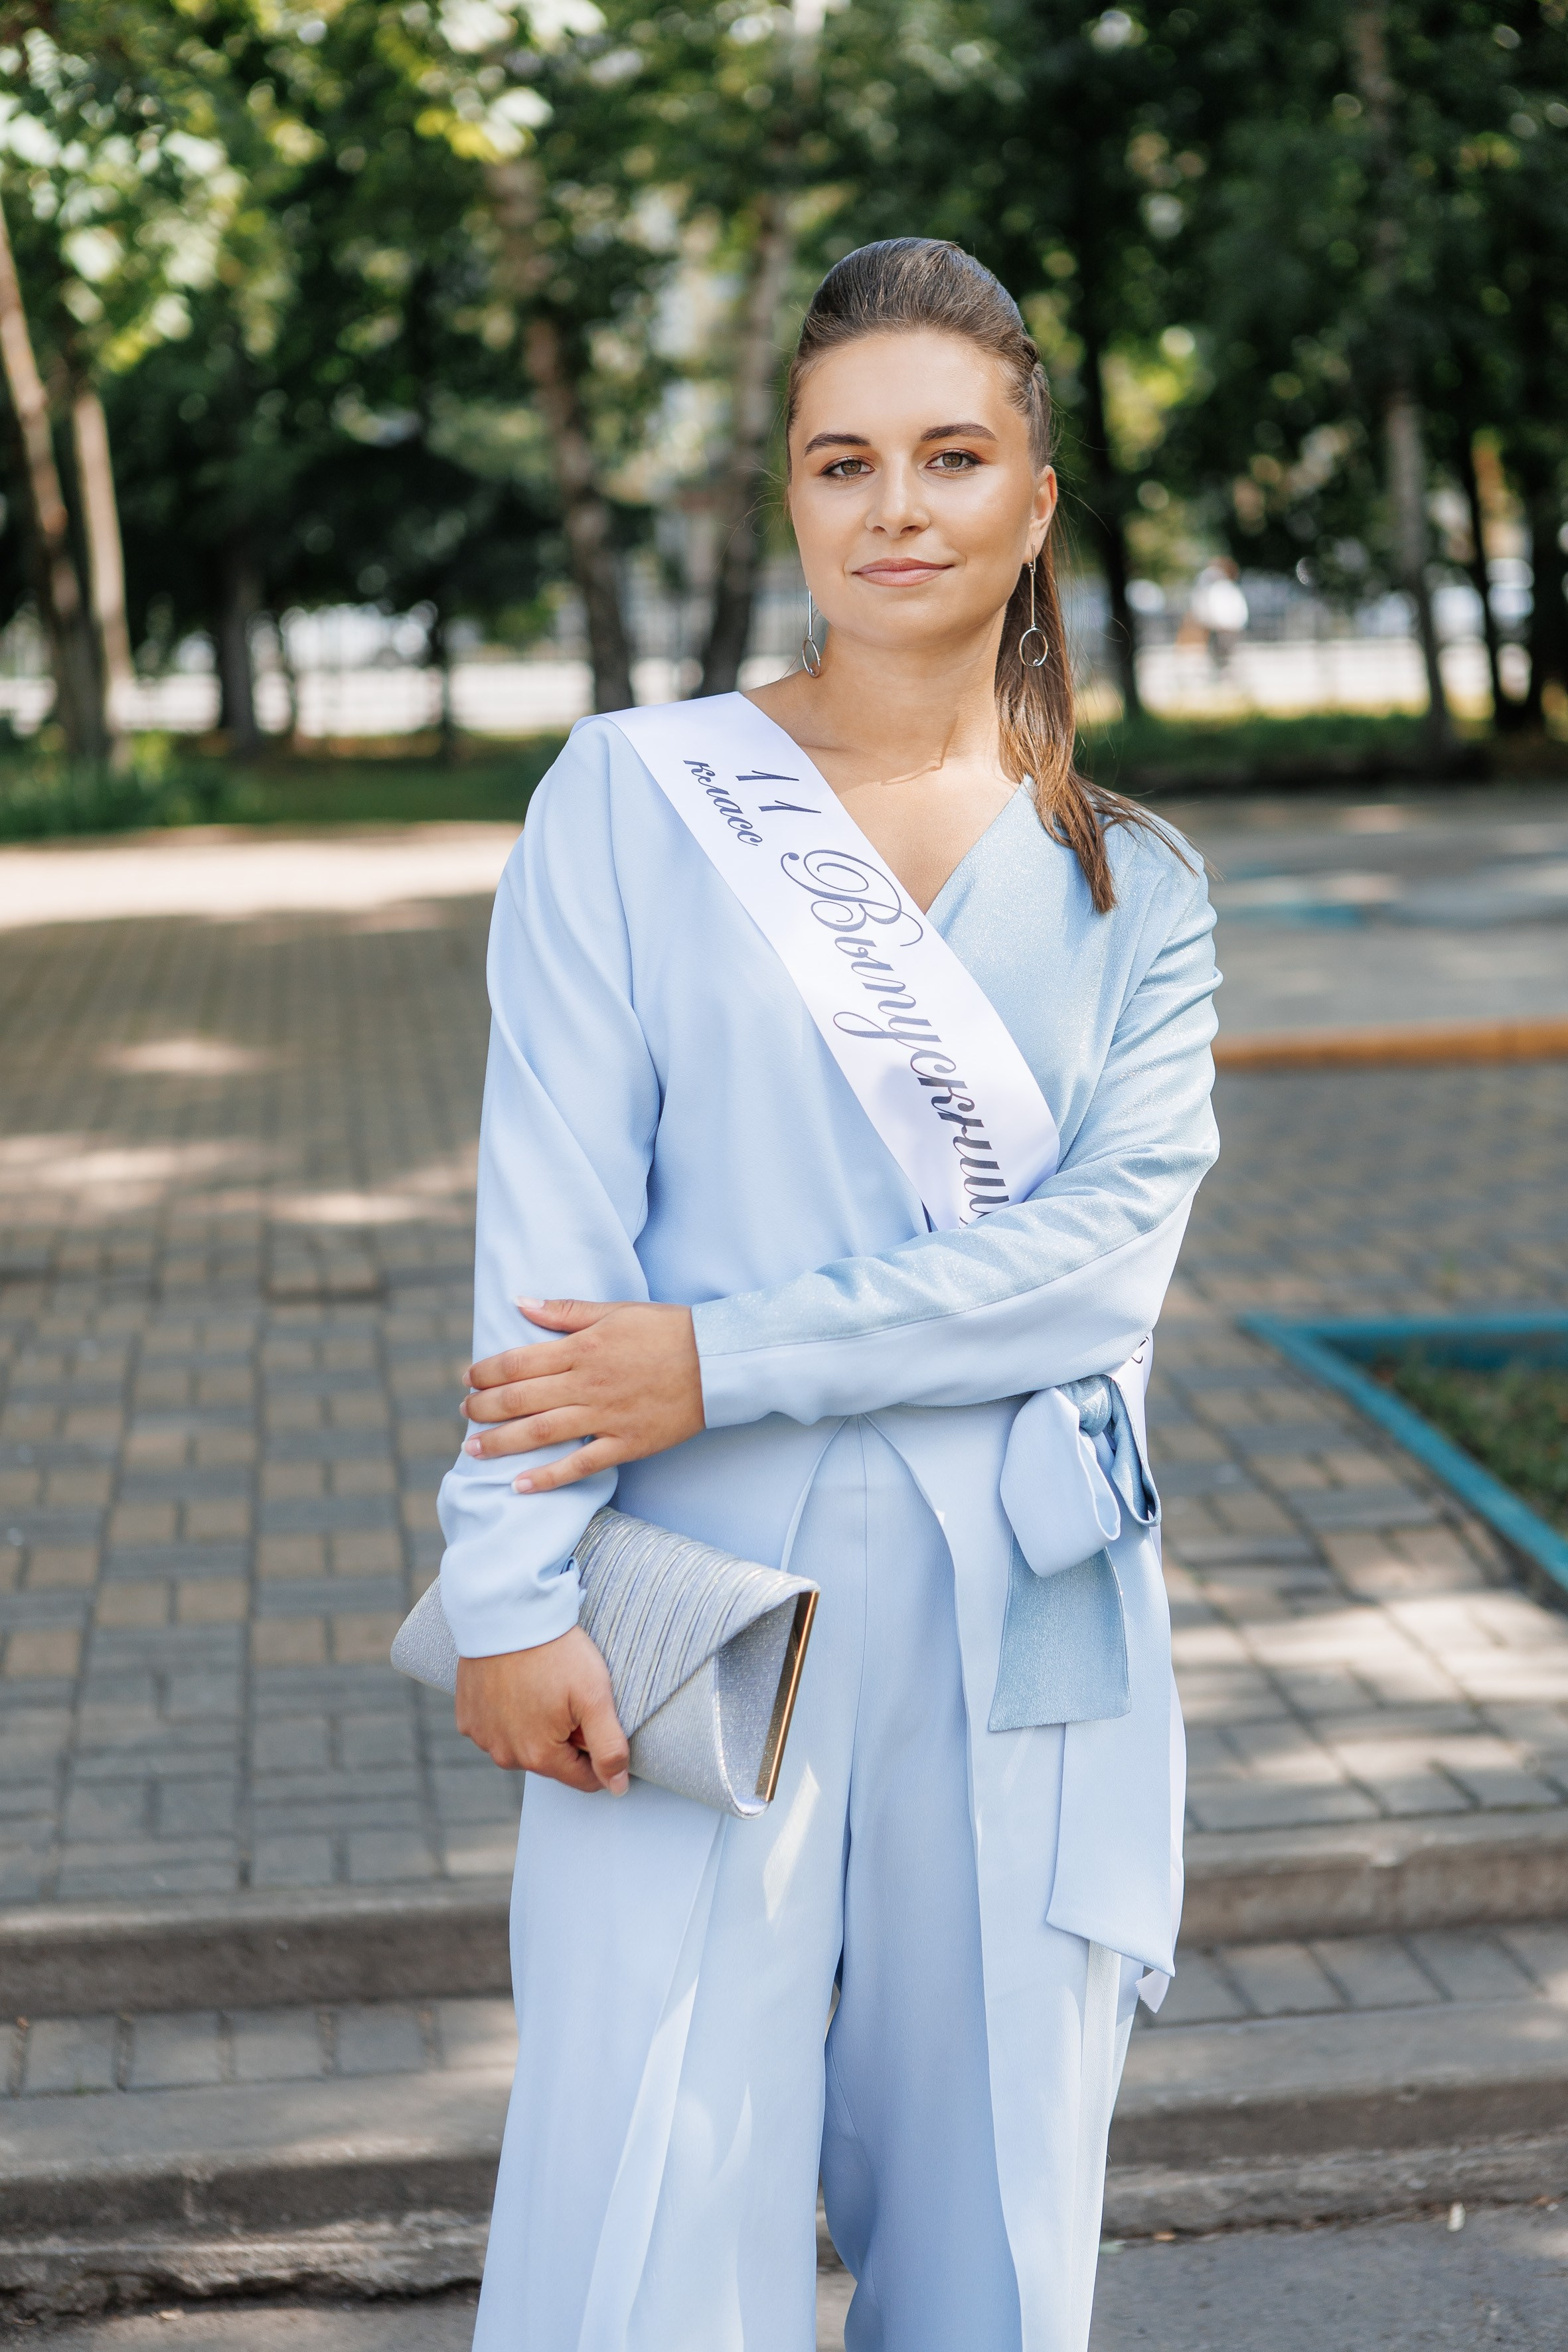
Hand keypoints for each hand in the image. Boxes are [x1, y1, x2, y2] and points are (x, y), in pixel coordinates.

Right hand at [455, 1628, 629, 1793]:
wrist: (506, 1613)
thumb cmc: (555, 1652)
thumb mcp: (594, 1696)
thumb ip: (610, 1748)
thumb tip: (618, 1788)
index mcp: (540, 1757)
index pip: (584, 1778)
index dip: (598, 1751)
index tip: (594, 1717)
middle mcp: (506, 1756)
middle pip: (552, 1761)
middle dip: (566, 1737)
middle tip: (567, 1694)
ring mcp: (483, 1737)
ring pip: (522, 1745)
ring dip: (535, 1727)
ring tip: (541, 1686)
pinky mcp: (467, 1718)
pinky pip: (496, 1728)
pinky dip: (508, 1713)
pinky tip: (516, 1685)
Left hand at [460, 1297, 703, 1493]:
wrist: (719, 1361)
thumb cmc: (668, 1329)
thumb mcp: (616, 1311)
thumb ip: (565, 1312)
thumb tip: (520, 1302)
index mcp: (584, 1347)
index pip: (519, 1361)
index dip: (487, 1371)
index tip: (468, 1378)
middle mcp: (588, 1383)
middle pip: (520, 1399)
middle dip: (484, 1408)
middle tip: (464, 1412)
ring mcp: (606, 1417)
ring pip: (540, 1433)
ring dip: (500, 1443)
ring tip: (472, 1449)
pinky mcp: (626, 1443)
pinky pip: (579, 1465)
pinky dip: (547, 1477)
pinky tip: (519, 1485)